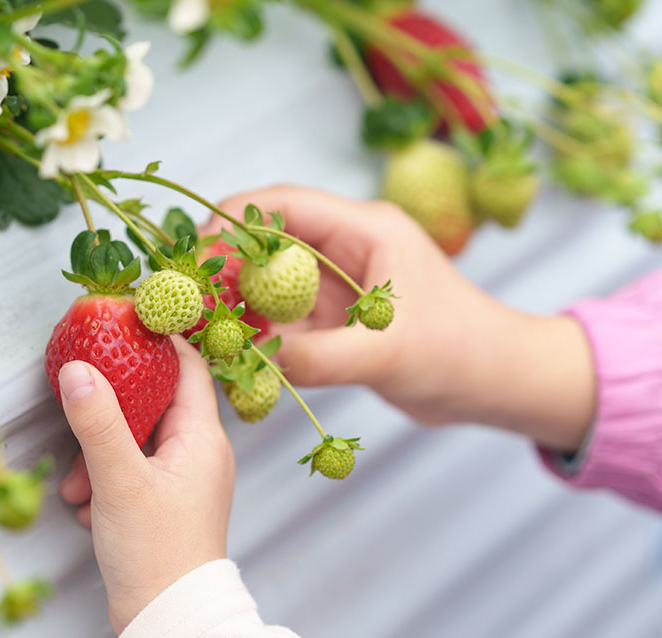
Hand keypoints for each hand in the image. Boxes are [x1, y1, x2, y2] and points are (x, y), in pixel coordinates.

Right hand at [57, 337, 232, 634]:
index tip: (121, 324)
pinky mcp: (163, 505)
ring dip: (97, 455)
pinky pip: (128, 473)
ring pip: (133, 442)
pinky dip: (102, 482)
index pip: (187, 366)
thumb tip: (76, 369)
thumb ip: (96, 421)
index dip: (156, 340)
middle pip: (151, 403)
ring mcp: (181, 481)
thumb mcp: (119, 480)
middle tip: (78, 404)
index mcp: (202, 439)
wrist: (167, 625)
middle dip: (108, 410)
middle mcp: (198, 455)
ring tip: (77, 486)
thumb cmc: (157, 556)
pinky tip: (85, 508)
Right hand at [202, 185, 595, 453]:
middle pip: (266, 241)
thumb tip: (255, 357)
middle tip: (190, 300)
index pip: (284, 204)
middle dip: (225, 267)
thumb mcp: (389, 355)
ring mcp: (338, 286)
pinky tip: (235, 354)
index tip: (196, 252)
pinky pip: (281, 319)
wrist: (497, 383)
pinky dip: (257, 334)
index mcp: (366, 230)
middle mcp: (346, 250)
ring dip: (237, 304)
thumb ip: (320, 357)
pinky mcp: (335, 320)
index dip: (233, 221)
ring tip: (205, 330)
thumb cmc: (462, 353)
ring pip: (268, 283)